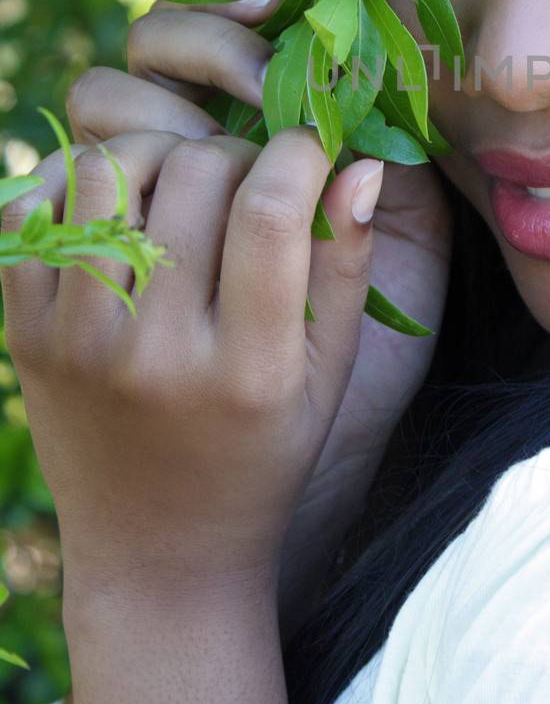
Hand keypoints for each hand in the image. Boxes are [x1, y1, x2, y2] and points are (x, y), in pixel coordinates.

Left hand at [0, 124, 385, 597]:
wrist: (157, 555)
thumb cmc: (264, 457)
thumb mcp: (330, 377)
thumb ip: (347, 267)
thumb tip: (360, 161)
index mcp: (247, 369)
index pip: (270, 209)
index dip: (299, 151)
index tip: (310, 148)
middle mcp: (156, 353)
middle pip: (195, 174)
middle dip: (235, 152)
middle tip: (248, 178)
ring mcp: (78, 342)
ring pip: (110, 170)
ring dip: (157, 153)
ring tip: (182, 183)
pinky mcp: (23, 335)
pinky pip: (31, 209)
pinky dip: (77, 182)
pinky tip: (120, 203)